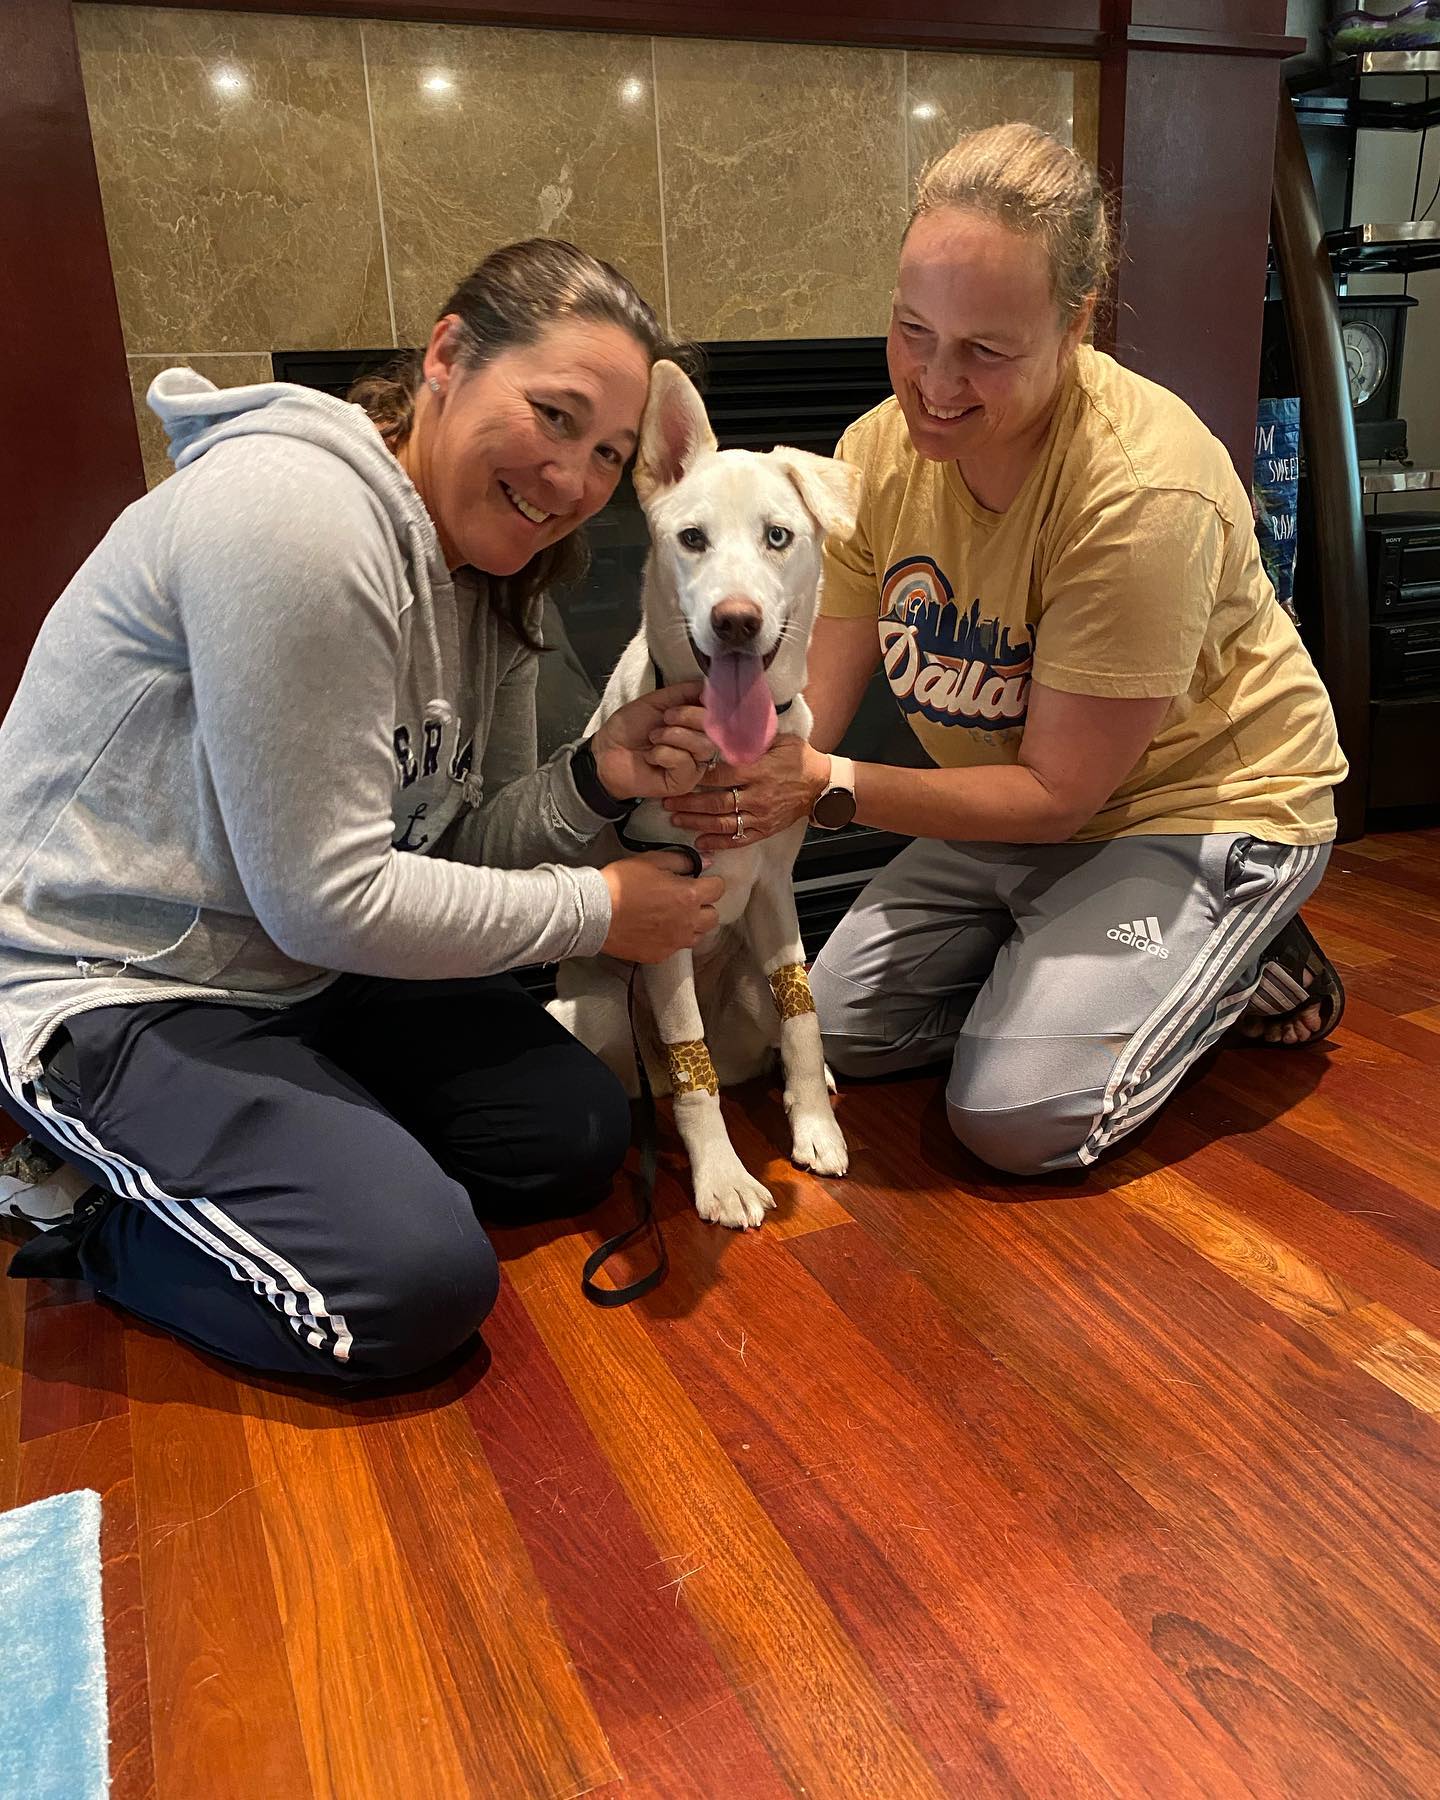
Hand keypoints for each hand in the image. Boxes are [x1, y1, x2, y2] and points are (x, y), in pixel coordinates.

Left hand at [593, 683, 718, 801]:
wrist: (607, 752)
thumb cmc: (630, 728)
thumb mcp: (658, 701)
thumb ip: (686, 692)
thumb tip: (710, 685)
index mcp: (697, 725)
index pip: (718, 713)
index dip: (708, 704)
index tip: (693, 698)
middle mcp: (700, 745)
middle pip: (715, 729)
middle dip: (688, 717)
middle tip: (665, 718)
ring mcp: (695, 765)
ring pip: (703, 746)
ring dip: (673, 736)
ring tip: (653, 738)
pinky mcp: (684, 782)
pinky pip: (686, 763)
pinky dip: (664, 754)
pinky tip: (651, 757)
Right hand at [600, 851, 725, 962]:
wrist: (594, 912)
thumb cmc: (620, 884)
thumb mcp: (651, 860)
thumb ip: (683, 860)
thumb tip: (704, 862)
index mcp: (690, 896)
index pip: (718, 889)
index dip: (710, 882)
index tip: (701, 881)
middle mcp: (688, 923)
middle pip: (713, 916)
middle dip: (704, 906)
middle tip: (687, 898)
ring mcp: (675, 942)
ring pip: (697, 935)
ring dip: (691, 925)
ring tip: (673, 915)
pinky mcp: (660, 955)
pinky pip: (676, 947)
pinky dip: (672, 938)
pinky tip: (657, 929)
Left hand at [662, 734, 829, 853]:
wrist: (821, 785)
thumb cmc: (798, 758)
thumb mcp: (779, 740)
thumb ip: (752, 738)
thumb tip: (724, 727)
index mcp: (759, 771)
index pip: (721, 775)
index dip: (698, 775)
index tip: (679, 772)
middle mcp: (758, 796)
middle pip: (717, 802)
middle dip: (689, 803)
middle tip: (666, 801)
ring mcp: (761, 816)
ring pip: (723, 822)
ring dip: (697, 823)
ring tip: (675, 819)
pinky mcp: (765, 830)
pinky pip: (739, 840)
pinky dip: (719, 843)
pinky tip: (700, 843)